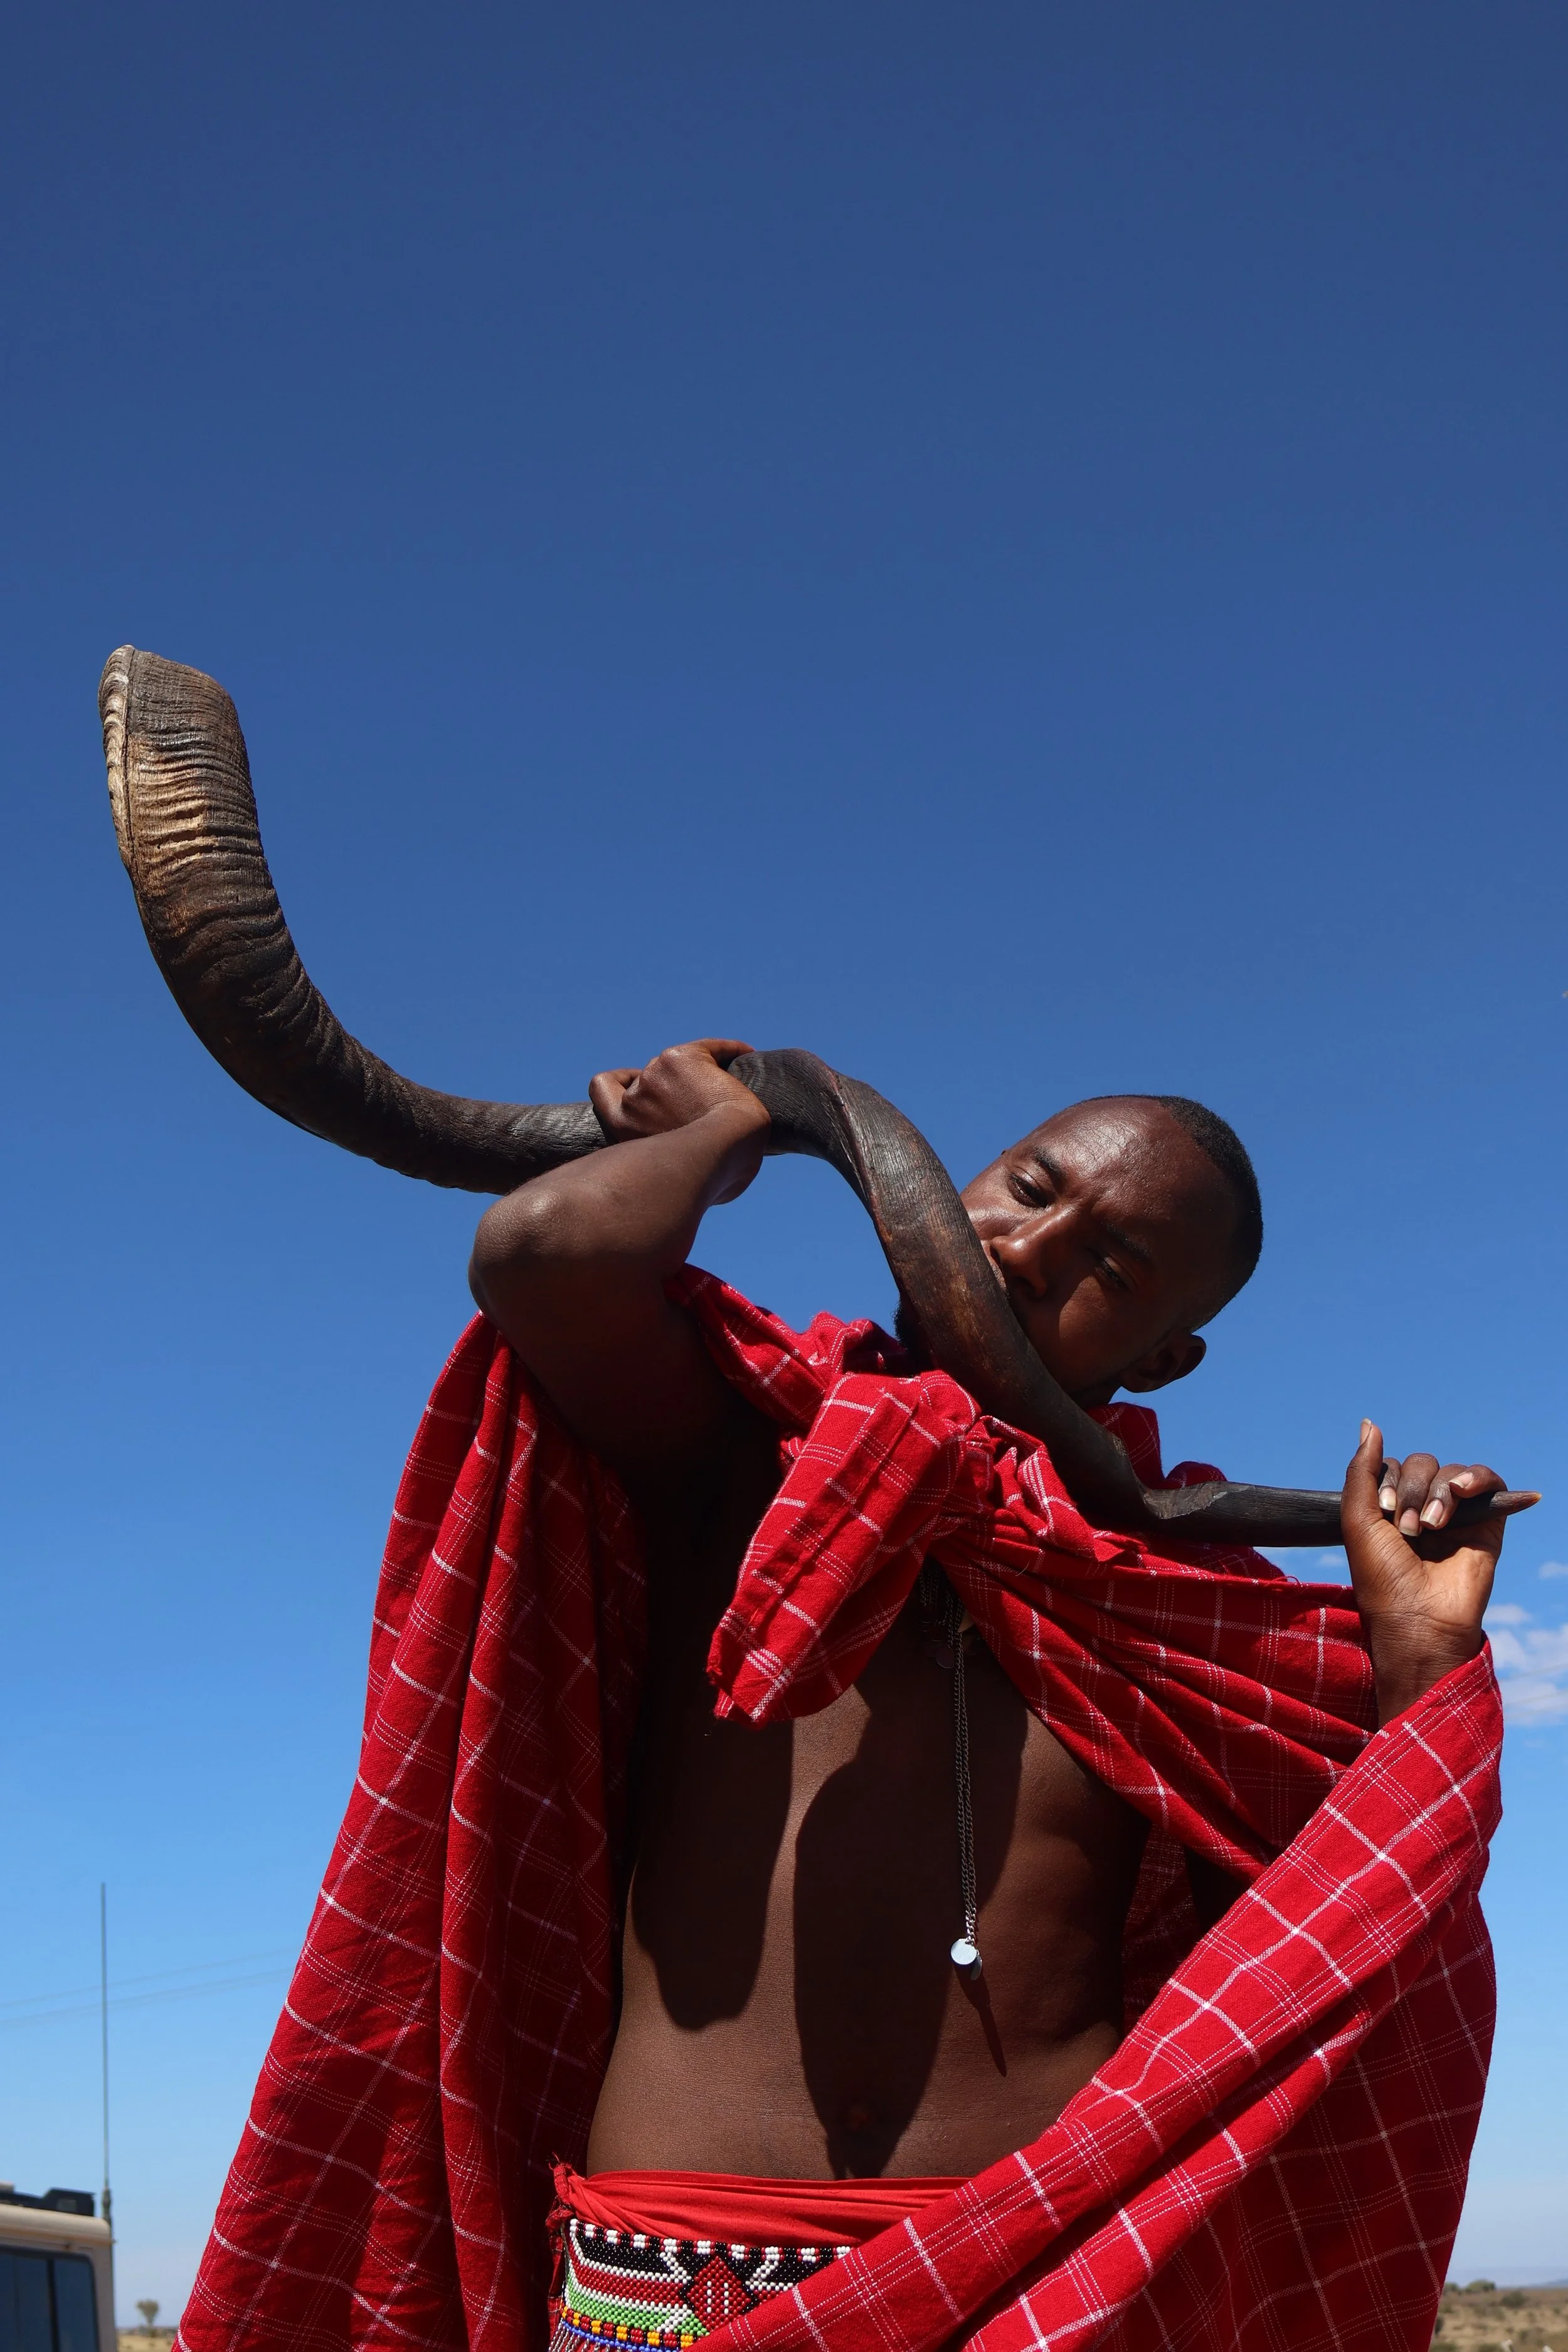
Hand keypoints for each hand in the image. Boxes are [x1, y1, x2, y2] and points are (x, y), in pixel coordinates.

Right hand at [589, 1039, 769, 1200]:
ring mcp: (655, 1074)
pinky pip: (710, 1049)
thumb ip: (669, 1159)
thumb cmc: (709, 1176)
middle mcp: (634, 1097)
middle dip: (671, 1088)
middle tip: (702, 1098)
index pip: (602, 1088)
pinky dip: (728, 1051)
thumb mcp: (674, 1174)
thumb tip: (692, 1164)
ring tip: (729, 1084)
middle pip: (649, 1079)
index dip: (620, 1080)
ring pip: (679, 1064)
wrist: (726, 1147)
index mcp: (623, 1127)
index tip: (637, 1082)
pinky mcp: (683, 1058)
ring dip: (698, 1073)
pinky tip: (745, 1055)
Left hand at [1342, 1421, 1506, 1723]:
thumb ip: (1361, 1469)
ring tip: (1431, 1527)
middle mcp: (1422, 1508)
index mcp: (1390, 1509)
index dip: (1388, 1482)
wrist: (1419, 1619)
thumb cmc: (1382, 1578)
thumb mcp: (1357, 1519)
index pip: (1391, 1466)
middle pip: (1420, 1464)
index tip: (1384, 1515)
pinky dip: (1476, 1477)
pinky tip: (1463, 1491)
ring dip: (1437, 1493)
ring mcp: (1456, 1515)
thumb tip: (1369, 1423)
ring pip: (1450, 1472)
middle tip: (1408, 1529)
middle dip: (1411, 1490)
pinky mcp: (1487, 1522)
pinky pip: (1488, 1480)